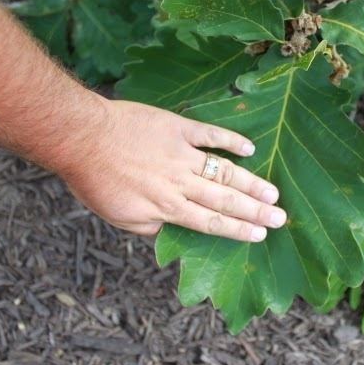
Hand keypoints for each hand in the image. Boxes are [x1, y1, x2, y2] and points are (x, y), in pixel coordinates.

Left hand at [61, 99, 286, 241]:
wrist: (82, 138)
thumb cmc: (95, 180)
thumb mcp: (118, 216)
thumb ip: (149, 227)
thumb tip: (171, 231)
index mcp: (167, 206)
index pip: (212, 222)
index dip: (239, 230)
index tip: (261, 236)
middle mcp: (181, 182)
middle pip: (226, 199)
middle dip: (256, 211)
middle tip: (281, 217)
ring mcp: (182, 154)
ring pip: (224, 170)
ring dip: (251, 182)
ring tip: (274, 192)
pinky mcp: (178, 128)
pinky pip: (210, 134)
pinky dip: (231, 140)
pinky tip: (250, 148)